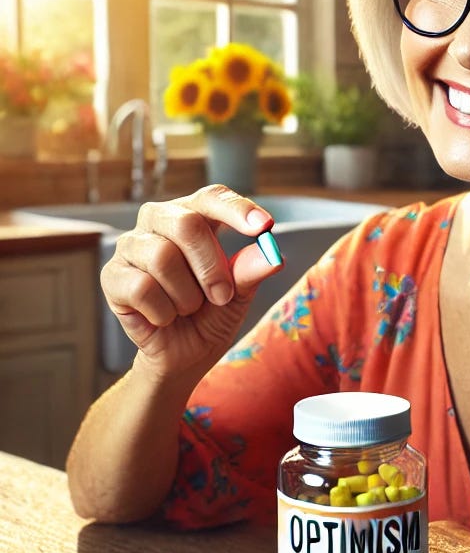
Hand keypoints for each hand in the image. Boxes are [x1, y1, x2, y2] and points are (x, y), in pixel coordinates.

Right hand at [99, 184, 281, 378]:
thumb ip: (251, 272)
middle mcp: (160, 221)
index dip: (238, 209)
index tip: (266, 226)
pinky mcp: (112, 275)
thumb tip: (273, 256)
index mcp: (195, 215)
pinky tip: (165, 317)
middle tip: (222, 296)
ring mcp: (131, 246)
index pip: (213, 197)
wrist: (184, 355)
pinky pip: (142, 287)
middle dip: (211, 266)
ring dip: (187, 295)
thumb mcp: (240, 294)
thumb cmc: (212, 313)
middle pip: (187, 224)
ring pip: (163, 257)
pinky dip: (164, 311)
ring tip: (189, 308)